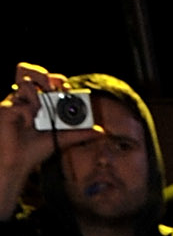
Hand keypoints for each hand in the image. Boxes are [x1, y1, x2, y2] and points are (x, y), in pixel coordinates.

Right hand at [0, 61, 72, 215]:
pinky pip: (20, 104)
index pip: (49, 81)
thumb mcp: (62, 140)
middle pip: (34, 73)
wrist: (17, 163)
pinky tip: (30, 124)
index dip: (59, 81)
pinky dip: (28, 113)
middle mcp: (26, 98)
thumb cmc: (35, 150)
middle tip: (57, 88)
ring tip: (41, 112)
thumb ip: (79, 133)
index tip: (69, 90)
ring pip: (27, 83)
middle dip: (47, 77)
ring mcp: (15, 102)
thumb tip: (100, 131)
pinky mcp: (6, 109)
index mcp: (39, 101)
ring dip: (38, 96)